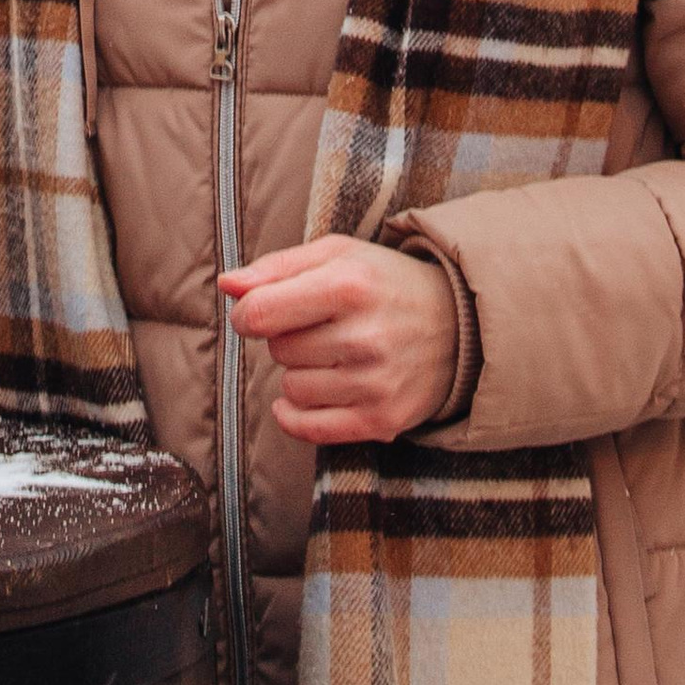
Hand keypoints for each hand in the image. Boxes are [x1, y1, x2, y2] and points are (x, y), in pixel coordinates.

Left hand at [218, 237, 461, 445]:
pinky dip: (296, 415)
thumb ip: (276, 268)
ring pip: (291, 389)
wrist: (457, 326)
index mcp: (350, 285)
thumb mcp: (337, 255)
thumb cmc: (384, 283)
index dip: (249, 314)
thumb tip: (227, 285)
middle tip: (323, 326)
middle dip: (289, 338)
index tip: (260, 312)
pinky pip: (309, 429)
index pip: (262, 313)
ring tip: (335, 355)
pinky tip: (309, 396)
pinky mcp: (382, 421)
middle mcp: (365, 337)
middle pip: (278, 350)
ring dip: (300, 373)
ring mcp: (375, 384)